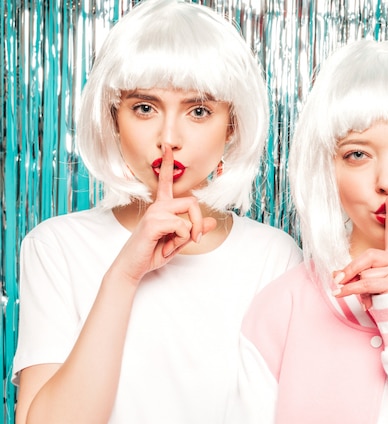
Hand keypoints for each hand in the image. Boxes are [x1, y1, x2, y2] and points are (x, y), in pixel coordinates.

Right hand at [114, 145, 216, 282]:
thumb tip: (211, 221)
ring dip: (188, 234)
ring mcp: (155, 213)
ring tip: (173, 246)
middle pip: (193, 201)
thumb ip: (194, 231)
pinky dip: (181, 240)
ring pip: (189, 214)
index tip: (167, 148)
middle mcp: (158, 206)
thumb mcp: (178, 242)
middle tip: (195, 239)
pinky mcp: (153, 223)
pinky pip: (182, 226)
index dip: (167, 164)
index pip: (165, 181)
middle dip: (199, 221)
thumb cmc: (152, 253)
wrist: (133, 268)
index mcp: (162, 207)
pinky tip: (167, 247)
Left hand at [332, 194, 387, 309]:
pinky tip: (339, 293)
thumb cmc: (385, 298)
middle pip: (367, 257)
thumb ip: (355, 275)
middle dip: (351, 270)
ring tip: (362, 297)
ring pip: (365, 273)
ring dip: (356, 287)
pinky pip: (366, 283)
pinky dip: (350, 290)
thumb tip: (335, 276)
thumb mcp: (368, 283)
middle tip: (338, 281)